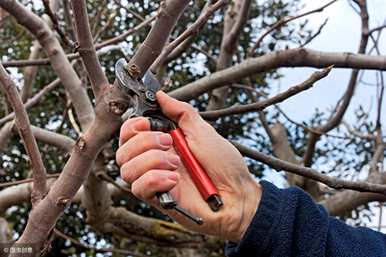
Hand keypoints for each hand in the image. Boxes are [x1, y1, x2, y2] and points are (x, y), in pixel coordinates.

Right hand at [116, 91, 261, 241]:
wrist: (237, 194)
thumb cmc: (224, 165)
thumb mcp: (203, 131)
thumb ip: (180, 112)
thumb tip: (160, 95)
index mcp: (163, 142)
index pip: (129, 132)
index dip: (132, 126)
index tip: (147, 123)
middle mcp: (154, 160)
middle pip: (122, 150)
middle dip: (144, 142)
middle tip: (169, 143)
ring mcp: (154, 179)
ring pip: (126, 169)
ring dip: (152, 161)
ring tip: (177, 164)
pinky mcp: (157, 198)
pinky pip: (138, 188)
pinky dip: (155, 179)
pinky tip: (175, 180)